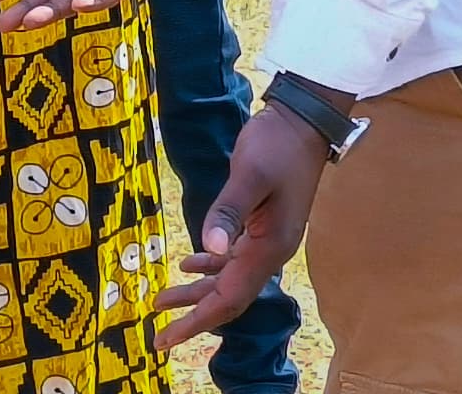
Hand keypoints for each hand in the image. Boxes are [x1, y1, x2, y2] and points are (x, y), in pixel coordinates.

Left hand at [154, 102, 327, 348]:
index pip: (230, 298)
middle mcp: (270, 251)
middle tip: (160, 337)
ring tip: (162, 302)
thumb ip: (228, 210)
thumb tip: (209, 249)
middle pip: (229, 297)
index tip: (169, 338)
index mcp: (270, 248)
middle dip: (194, 317)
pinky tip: (189, 265)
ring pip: (228, 279)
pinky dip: (210, 266)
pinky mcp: (261, 225)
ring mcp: (267, 239)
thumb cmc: (276, 145)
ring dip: (197, 292)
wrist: (302, 122)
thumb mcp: (248, 174)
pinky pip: (232, 258)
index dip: (198, 320)